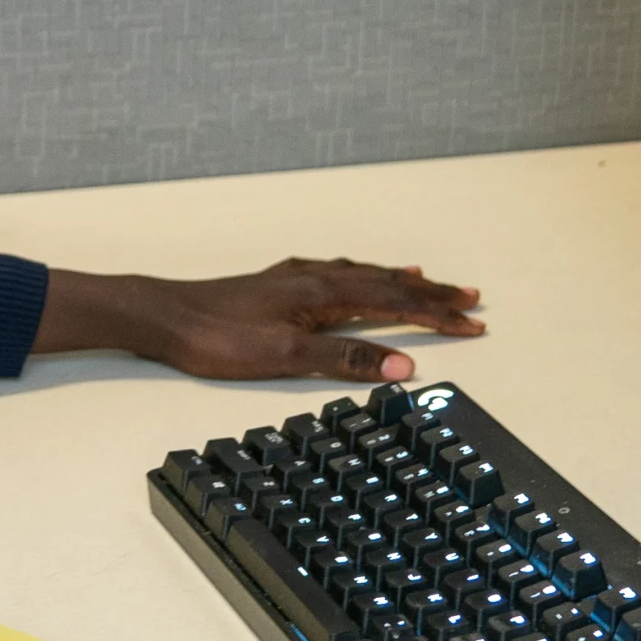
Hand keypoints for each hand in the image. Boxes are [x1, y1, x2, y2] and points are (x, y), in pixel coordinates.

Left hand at [31, 257, 483, 382]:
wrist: (166, 316)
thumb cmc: (219, 338)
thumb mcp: (287, 357)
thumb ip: (345, 360)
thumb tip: (401, 367)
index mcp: (324, 293)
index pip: (396, 303)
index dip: (437, 314)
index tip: (473, 322)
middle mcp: (315, 277)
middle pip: (387, 283)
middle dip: (431, 293)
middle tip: (470, 298)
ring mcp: (295, 279)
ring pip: (362, 275)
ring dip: (400, 282)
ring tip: (426, 282)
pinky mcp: (277, 284)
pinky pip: (337, 273)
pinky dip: (362, 277)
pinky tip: (354, 279)